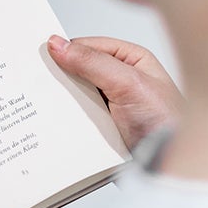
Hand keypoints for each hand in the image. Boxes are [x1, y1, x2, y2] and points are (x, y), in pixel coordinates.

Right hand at [48, 35, 182, 148]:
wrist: (171, 162)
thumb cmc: (165, 120)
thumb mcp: (128, 83)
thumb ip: (93, 62)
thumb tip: (59, 45)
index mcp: (130, 60)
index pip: (88, 47)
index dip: (65, 51)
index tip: (41, 58)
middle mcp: (120, 80)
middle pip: (79, 72)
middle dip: (62, 78)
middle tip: (36, 82)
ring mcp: (111, 105)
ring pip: (76, 97)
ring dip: (63, 102)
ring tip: (41, 104)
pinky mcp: (105, 128)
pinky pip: (79, 119)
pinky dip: (68, 121)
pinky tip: (56, 123)